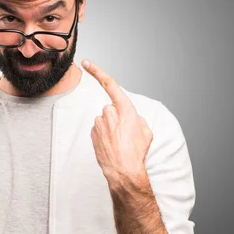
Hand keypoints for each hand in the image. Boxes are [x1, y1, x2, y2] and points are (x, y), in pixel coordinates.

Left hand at [82, 59, 153, 184]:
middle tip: (125, 133)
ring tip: (119, 141)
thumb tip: (130, 117)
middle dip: (117, 116)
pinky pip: (99, 129)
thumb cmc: (137, 151)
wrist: (124, 171)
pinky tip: (111, 145)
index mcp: (125, 109)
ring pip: (105, 119)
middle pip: (111, 108)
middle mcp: (109, 113)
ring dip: (110, 127)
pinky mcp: (92, 133)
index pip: (110, 84)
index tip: (86, 62)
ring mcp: (99, 123)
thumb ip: (136, 118)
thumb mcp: (146, 131)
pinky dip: (104, 134)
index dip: (97, 71)